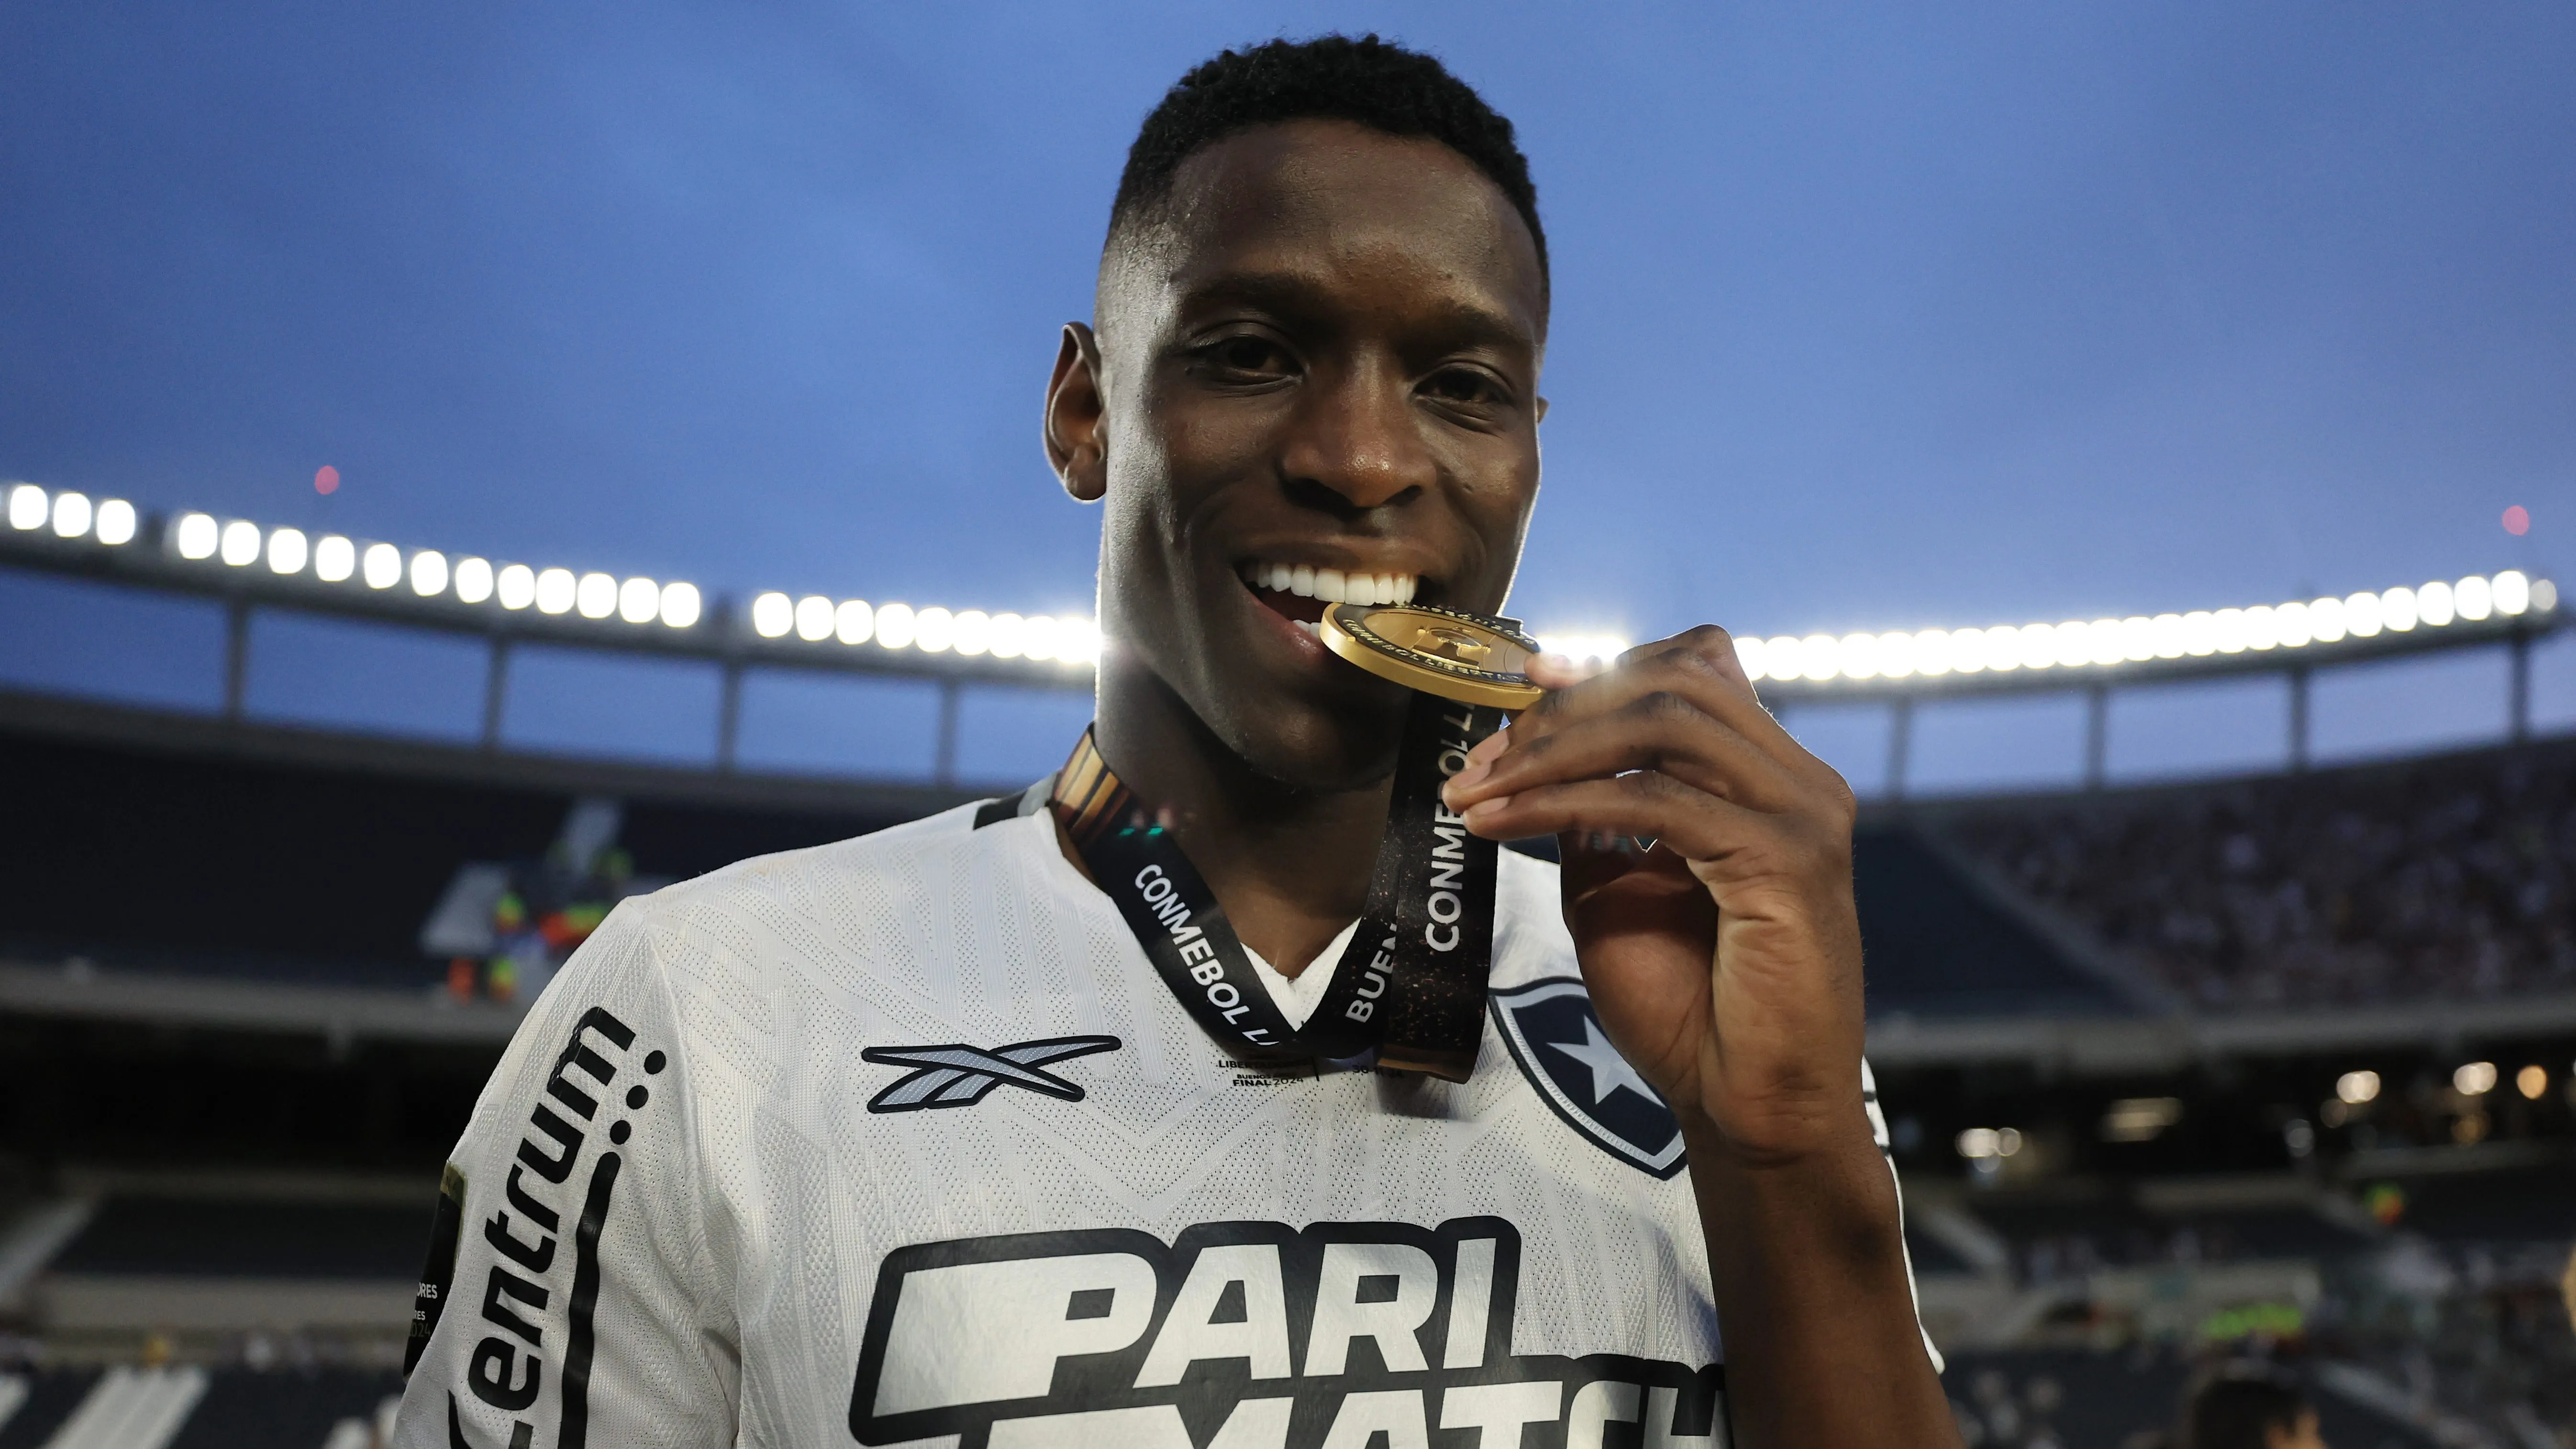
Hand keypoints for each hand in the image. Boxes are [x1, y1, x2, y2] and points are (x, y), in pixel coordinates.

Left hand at [1440, 627, 1867, 1166]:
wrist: (1749, 1108)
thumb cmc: (1691, 1012)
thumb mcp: (1622, 889)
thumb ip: (1596, 817)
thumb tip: (1536, 756)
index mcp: (1772, 782)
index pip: (1697, 672)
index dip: (1604, 668)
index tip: (1520, 687)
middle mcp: (1799, 784)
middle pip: (1675, 684)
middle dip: (1564, 710)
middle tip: (1480, 757)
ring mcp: (1801, 816)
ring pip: (1664, 726)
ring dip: (1552, 750)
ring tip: (1477, 790)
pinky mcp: (1786, 861)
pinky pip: (1656, 802)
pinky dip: (1563, 803)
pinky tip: (1502, 824)